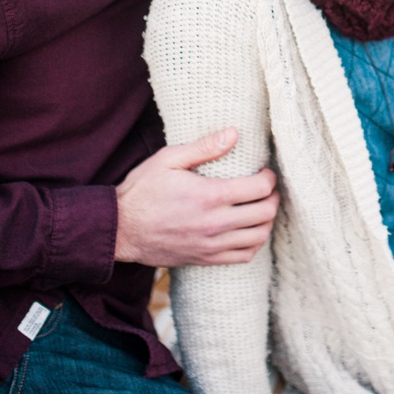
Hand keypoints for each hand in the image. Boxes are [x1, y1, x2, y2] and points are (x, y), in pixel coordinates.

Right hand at [113, 127, 279, 266]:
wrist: (119, 229)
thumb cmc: (141, 191)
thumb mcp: (167, 159)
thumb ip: (203, 147)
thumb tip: (234, 134)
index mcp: (209, 196)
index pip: (260, 188)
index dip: (269, 178)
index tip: (264, 172)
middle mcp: (215, 223)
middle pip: (265, 213)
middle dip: (273, 198)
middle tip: (268, 189)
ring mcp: (211, 245)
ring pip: (259, 237)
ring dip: (267, 221)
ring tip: (261, 208)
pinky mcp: (205, 259)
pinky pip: (244, 256)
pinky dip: (254, 243)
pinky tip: (249, 231)